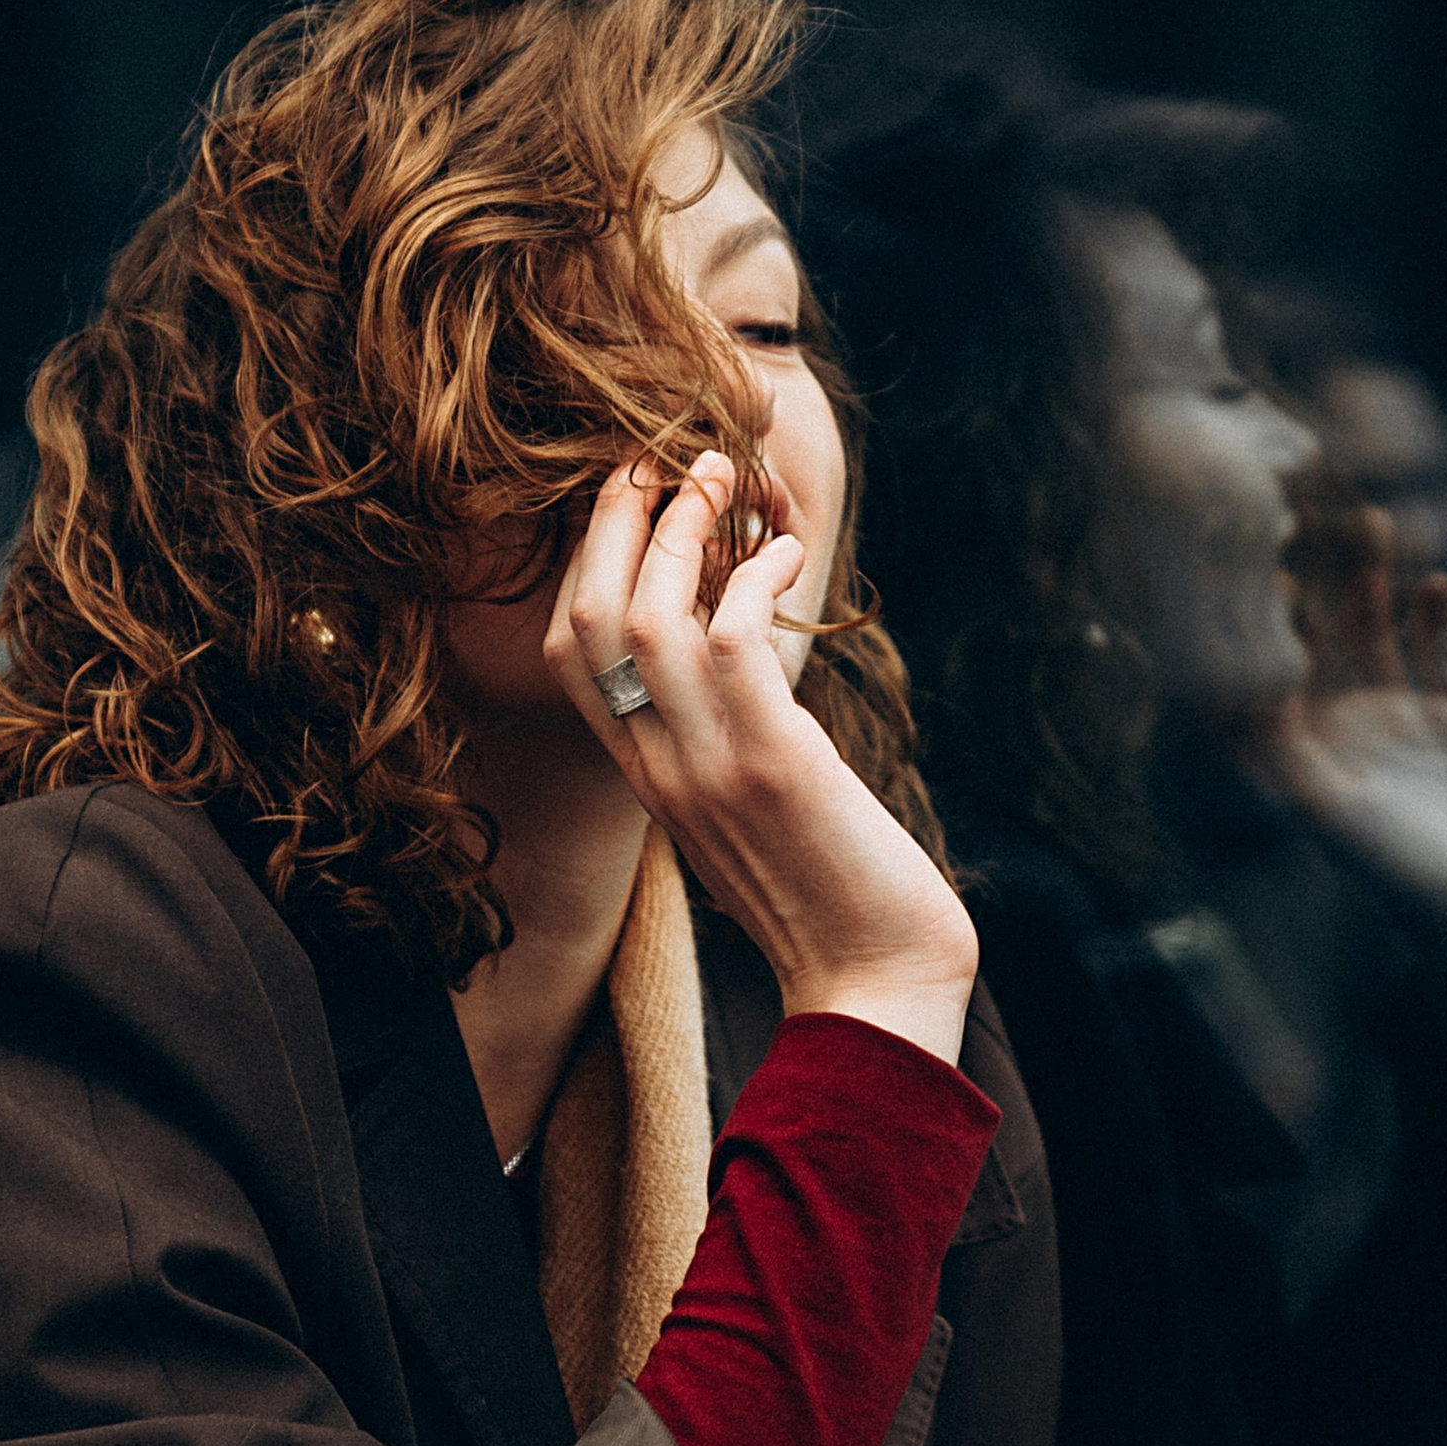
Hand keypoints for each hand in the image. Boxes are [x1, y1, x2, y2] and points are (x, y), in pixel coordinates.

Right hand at [546, 455, 978, 1063]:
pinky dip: (753, 578)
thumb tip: (742, 652)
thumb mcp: (753, 810)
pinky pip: (733, 639)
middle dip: (613, 522)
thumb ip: (726, 740)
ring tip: (725, 481)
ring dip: (683, 530)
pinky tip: (785, 558)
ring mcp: (707, 767)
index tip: (632, 497)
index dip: (588, 560)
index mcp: (646, 778)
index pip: (571, 652)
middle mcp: (658, 769)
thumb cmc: (835, 896)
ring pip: (647, 617)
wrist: (875, 986)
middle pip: (587, 619)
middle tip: (664, 459)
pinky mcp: (772, 766)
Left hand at [1237, 503, 1446, 1031]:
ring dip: (1370, 578)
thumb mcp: (1338, 823)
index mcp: (1298, 756)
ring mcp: (1401, 720)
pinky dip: (1438, 618)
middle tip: (1298, 505)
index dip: (1246, 615)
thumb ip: (1289, 767)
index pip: (1260, 671)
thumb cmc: (1410, 889)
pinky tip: (1437, 580)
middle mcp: (1341, 732)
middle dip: (1308, 574)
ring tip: (1368, 519)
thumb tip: (1237, 708)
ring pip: (1376, 630)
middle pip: (1314, 635)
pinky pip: (1443, 653)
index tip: (1236, 555)